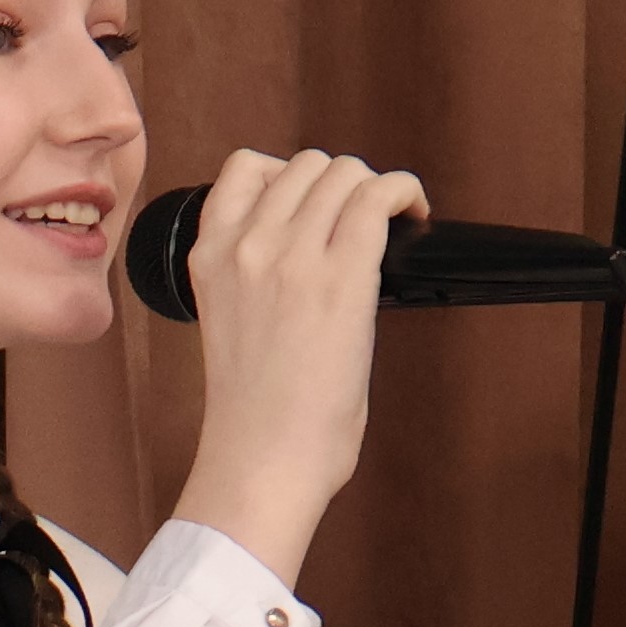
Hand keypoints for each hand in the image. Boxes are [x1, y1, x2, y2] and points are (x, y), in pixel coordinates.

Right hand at [165, 149, 426, 588]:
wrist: (262, 460)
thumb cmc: (255, 417)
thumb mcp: (231, 324)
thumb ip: (256, 277)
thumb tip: (310, 253)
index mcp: (210, 255)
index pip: (246, 169)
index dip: (290, 177)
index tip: (315, 206)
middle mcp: (248, 244)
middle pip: (306, 166)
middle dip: (341, 186)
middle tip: (362, 224)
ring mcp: (294, 255)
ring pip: (344, 172)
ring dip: (373, 190)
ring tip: (391, 222)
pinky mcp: (343, 277)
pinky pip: (379, 196)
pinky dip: (404, 192)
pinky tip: (415, 212)